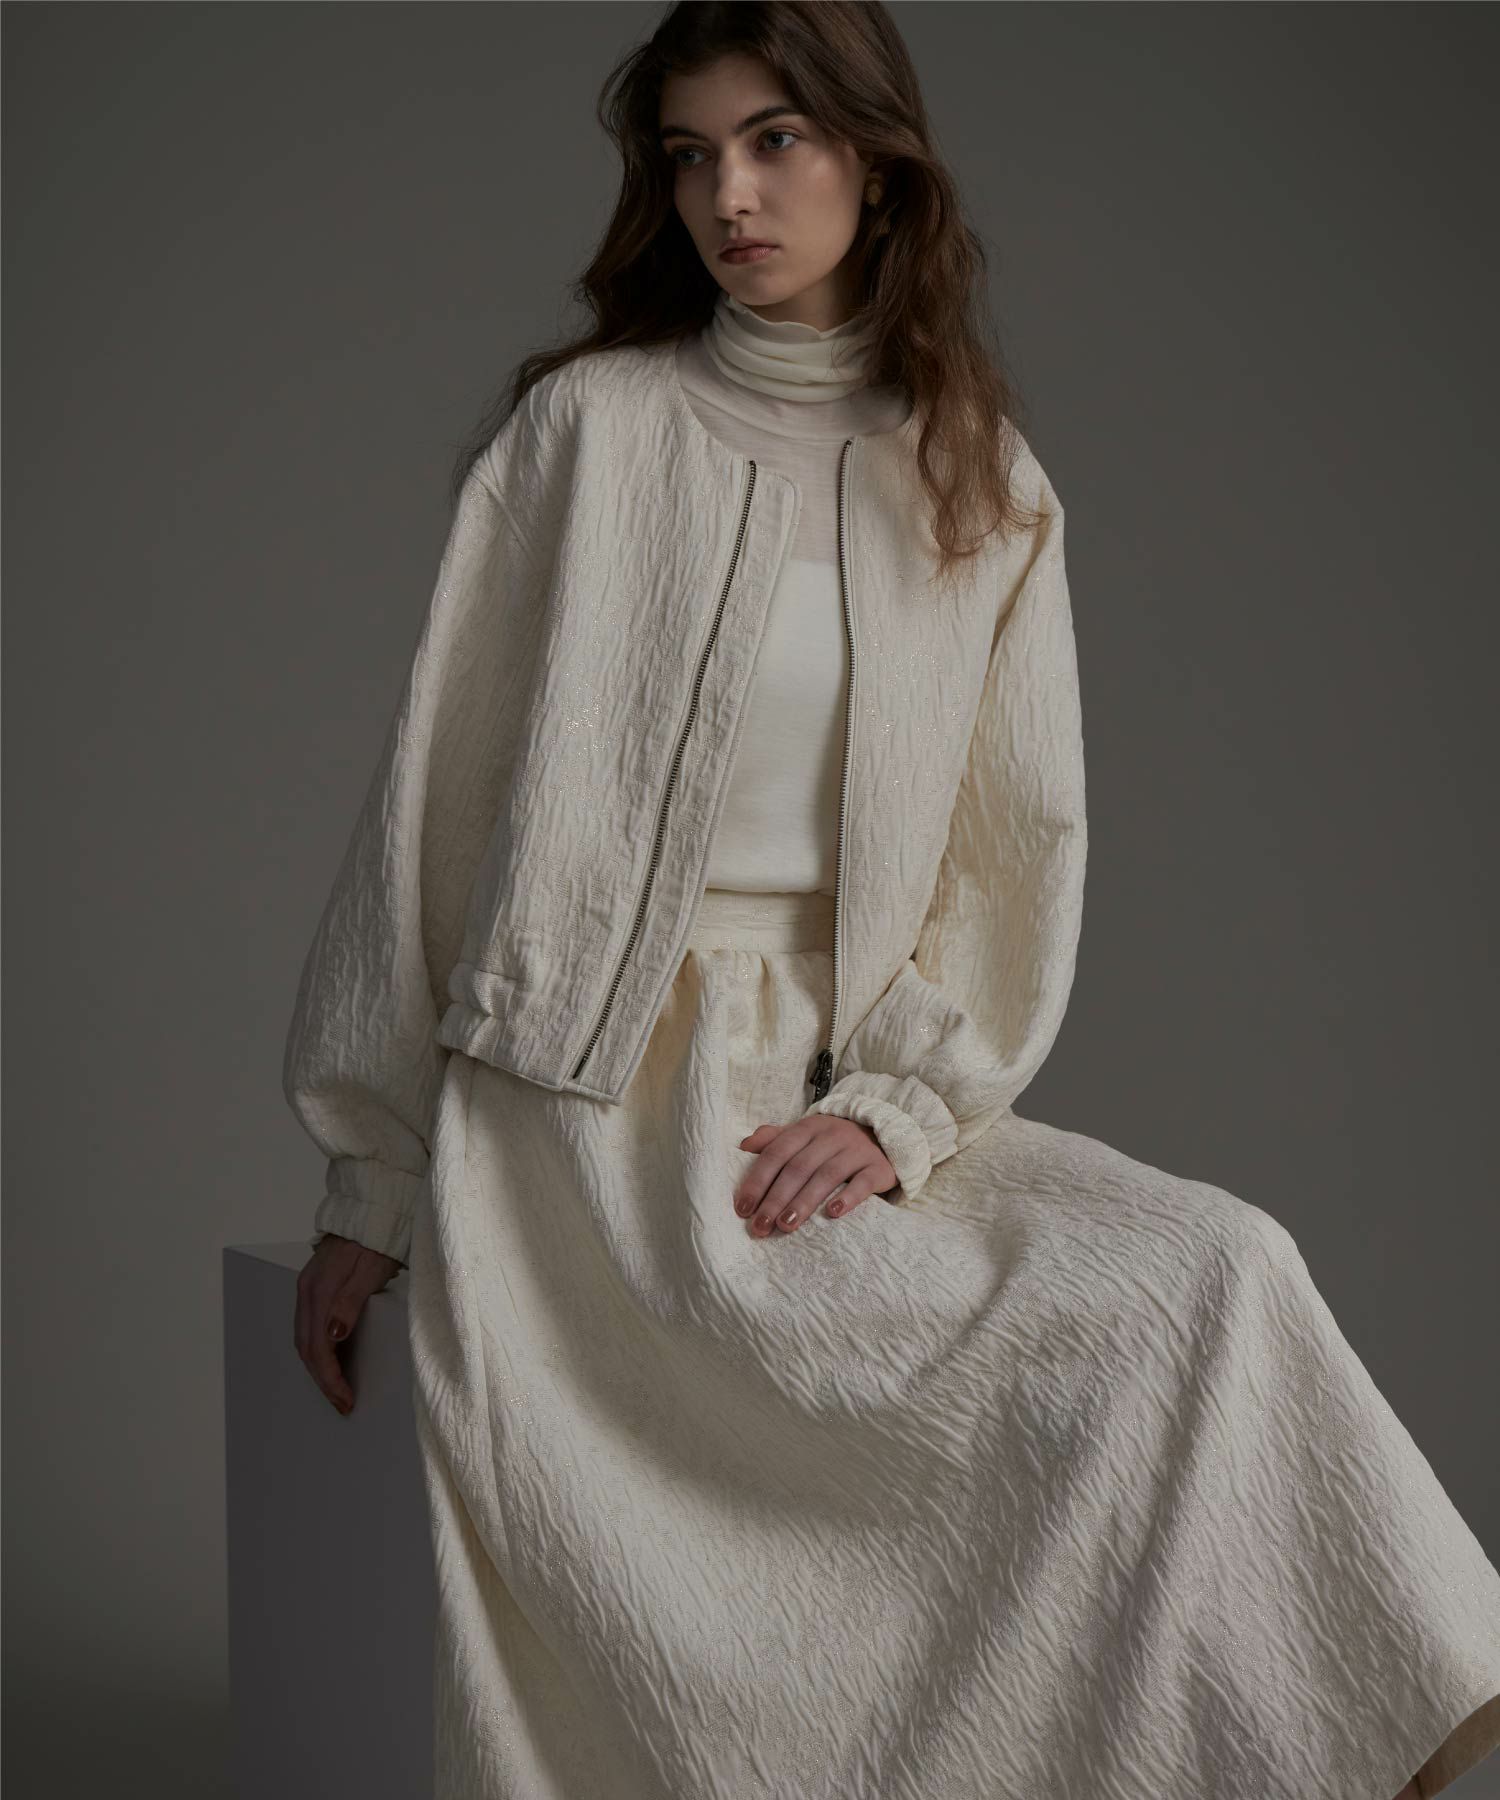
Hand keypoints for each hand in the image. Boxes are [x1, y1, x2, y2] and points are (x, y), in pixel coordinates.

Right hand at [294, 1234, 402, 1415]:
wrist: (374, 1209)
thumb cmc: (379, 1240)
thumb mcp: (371, 1271)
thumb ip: (350, 1302)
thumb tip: (333, 1336)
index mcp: (319, 1289)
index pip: (318, 1346)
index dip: (330, 1377)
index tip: (345, 1399)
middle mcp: (307, 1290)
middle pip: (306, 1347)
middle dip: (323, 1379)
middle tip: (342, 1403)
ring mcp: (307, 1287)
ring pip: (304, 1338)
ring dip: (318, 1367)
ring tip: (337, 1389)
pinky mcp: (314, 1286)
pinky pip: (308, 1326)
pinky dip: (317, 1349)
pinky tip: (330, 1359)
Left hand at [733, 1115, 897, 1235]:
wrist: (884, 1135)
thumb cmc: (834, 1143)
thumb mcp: (805, 1135)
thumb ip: (775, 1139)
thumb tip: (744, 1146)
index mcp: (808, 1128)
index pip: (777, 1153)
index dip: (758, 1181)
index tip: (743, 1209)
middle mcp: (831, 1136)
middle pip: (798, 1168)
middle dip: (776, 1199)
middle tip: (761, 1226)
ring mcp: (856, 1151)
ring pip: (826, 1176)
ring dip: (804, 1202)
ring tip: (786, 1225)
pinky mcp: (878, 1168)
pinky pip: (863, 1183)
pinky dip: (848, 1197)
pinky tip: (833, 1214)